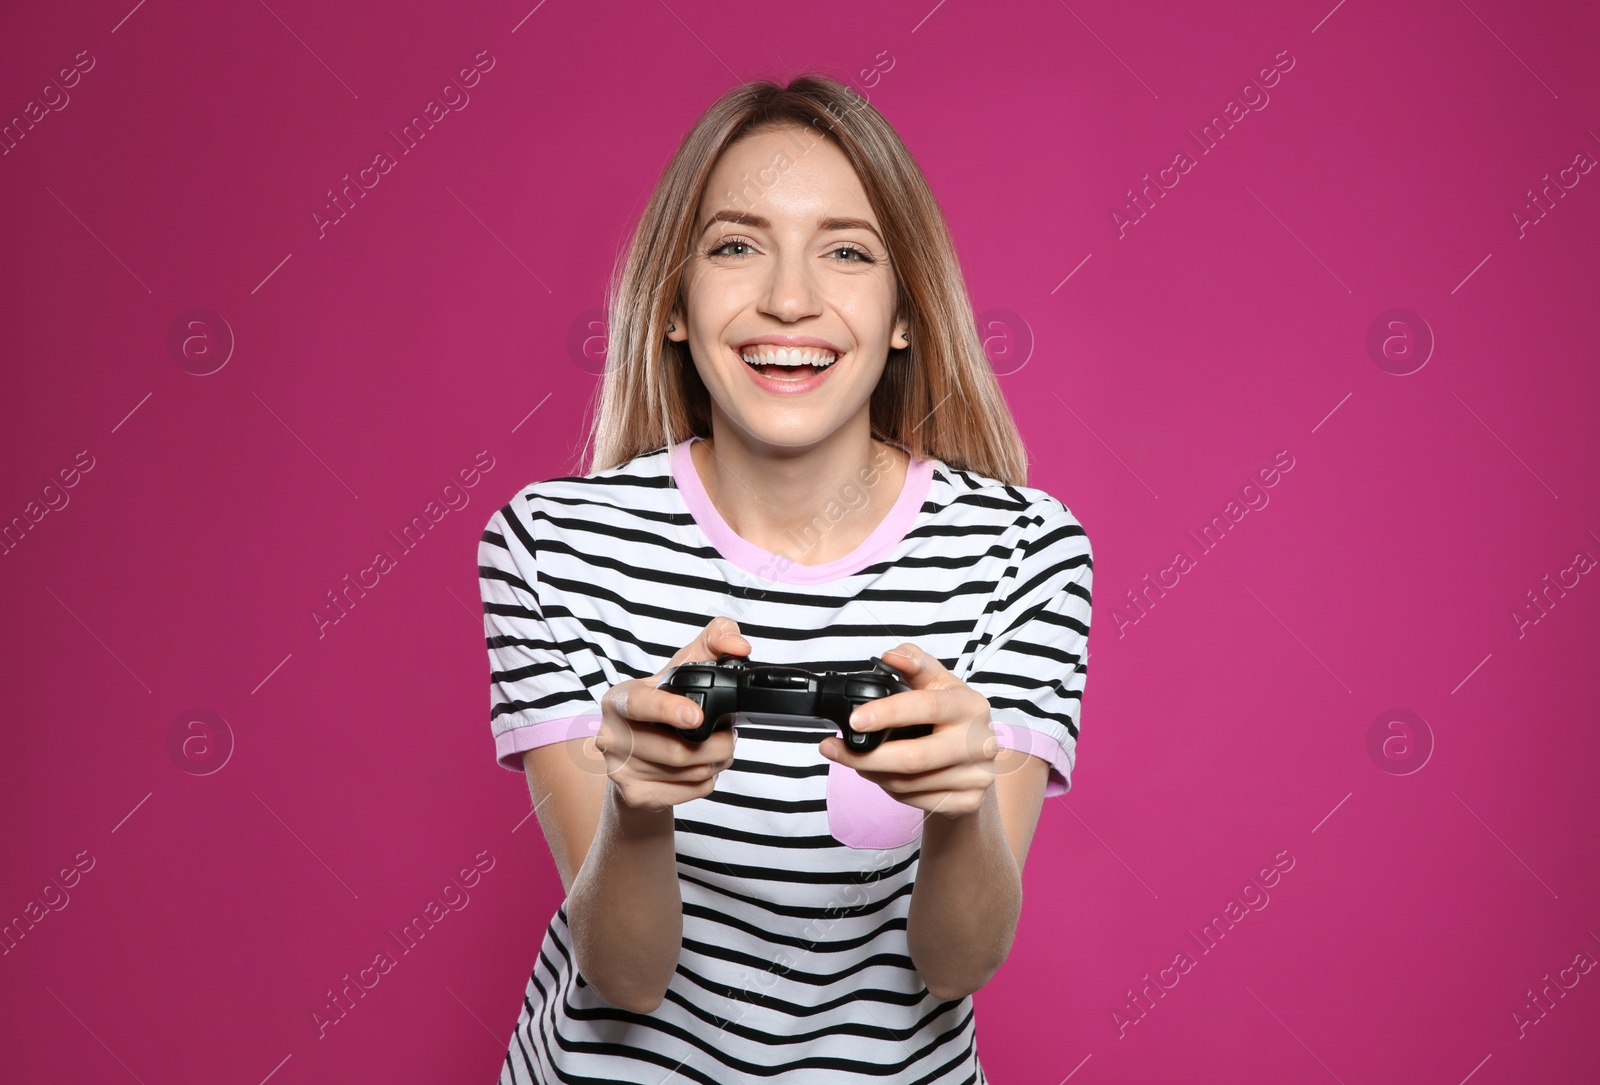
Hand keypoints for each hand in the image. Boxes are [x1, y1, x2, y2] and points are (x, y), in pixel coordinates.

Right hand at [593, 617, 749, 812]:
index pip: (640, 704)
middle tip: (729, 732)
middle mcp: (612, 736)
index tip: (695, 716)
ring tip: (719, 746)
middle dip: (718, 742)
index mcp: (618, 699)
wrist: (635, 752)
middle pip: (677, 750)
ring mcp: (620, 771)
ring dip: (718, 760)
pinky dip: (708, 779)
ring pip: (689, 772)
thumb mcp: (682, 665)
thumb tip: (738, 646)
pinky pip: (691, 791)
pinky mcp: (636, 796)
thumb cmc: (661, 703)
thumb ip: (714, 640)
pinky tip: (703, 764)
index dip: (668, 710)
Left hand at [818, 643, 998, 819]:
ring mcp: (976, 776)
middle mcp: (979, 742)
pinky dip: (890, 788)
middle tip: (834, 749)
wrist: (978, 759)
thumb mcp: (938, 683)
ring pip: (908, 783)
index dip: (887, 713)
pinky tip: (884, 774)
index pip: (927, 707)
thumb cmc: (952, 716)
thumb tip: (890, 657)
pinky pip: (914, 800)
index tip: (854, 719)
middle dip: (865, 756)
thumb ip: (913, 663)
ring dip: (872, 772)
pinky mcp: (968, 802)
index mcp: (970, 705)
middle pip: (914, 757)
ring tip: (860, 759)